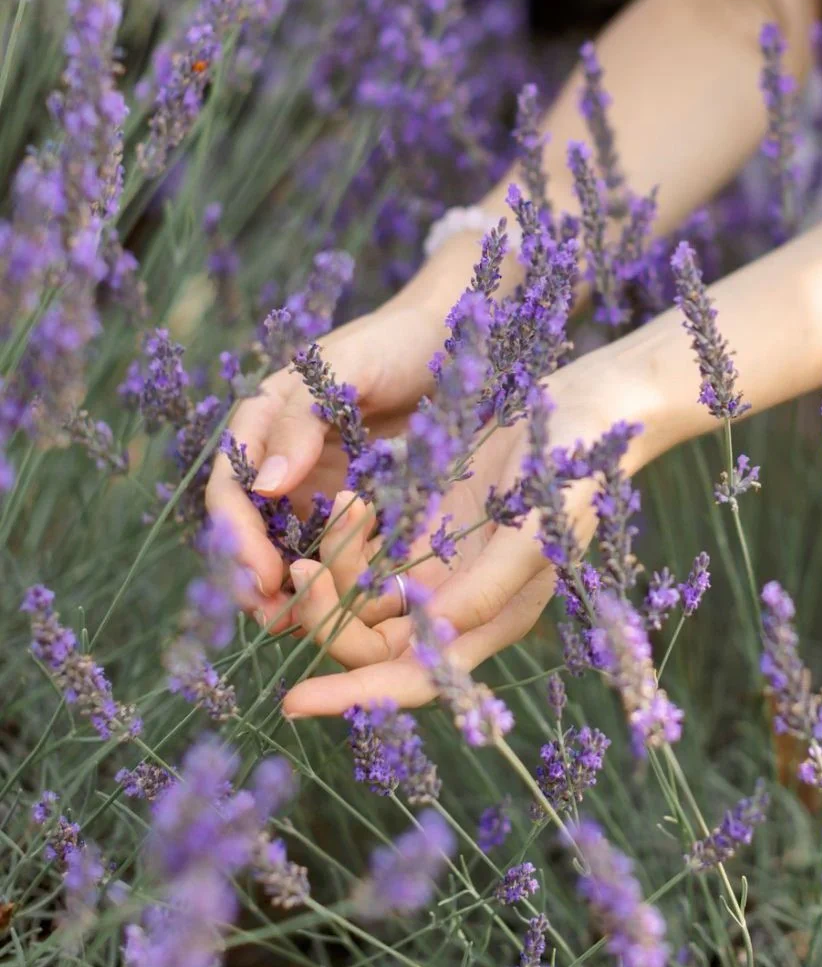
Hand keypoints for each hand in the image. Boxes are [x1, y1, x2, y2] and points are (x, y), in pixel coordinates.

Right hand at [205, 298, 447, 629]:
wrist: (447, 339)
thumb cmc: (390, 343)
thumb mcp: (343, 369)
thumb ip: (300, 420)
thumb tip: (265, 486)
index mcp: (260, 427)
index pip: (230, 492)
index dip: (237, 538)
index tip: (260, 576)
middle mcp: (279, 464)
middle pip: (249, 534)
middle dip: (254, 579)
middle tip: (275, 619)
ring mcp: (316, 489)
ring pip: (287, 552)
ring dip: (290, 591)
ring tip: (303, 627)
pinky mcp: (355, 509)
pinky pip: (335, 552)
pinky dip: (334, 581)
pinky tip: (348, 610)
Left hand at [276, 364, 639, 717]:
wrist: (584, 407)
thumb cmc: (574, 470)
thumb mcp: (535, 530)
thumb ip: (485, 588)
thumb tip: (432, 634)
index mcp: (490, 623)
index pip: (413, 678)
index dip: (355, 694)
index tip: (293, 700)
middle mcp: (457, 606)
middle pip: (372, 642)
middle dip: (329, 616)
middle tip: (301, 568)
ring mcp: (437, 567)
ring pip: (360, 596)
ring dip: (336, 566)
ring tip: (346, 507)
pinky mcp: (422, 527)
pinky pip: (366, 552)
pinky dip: (348, 536)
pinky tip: (352, 501)